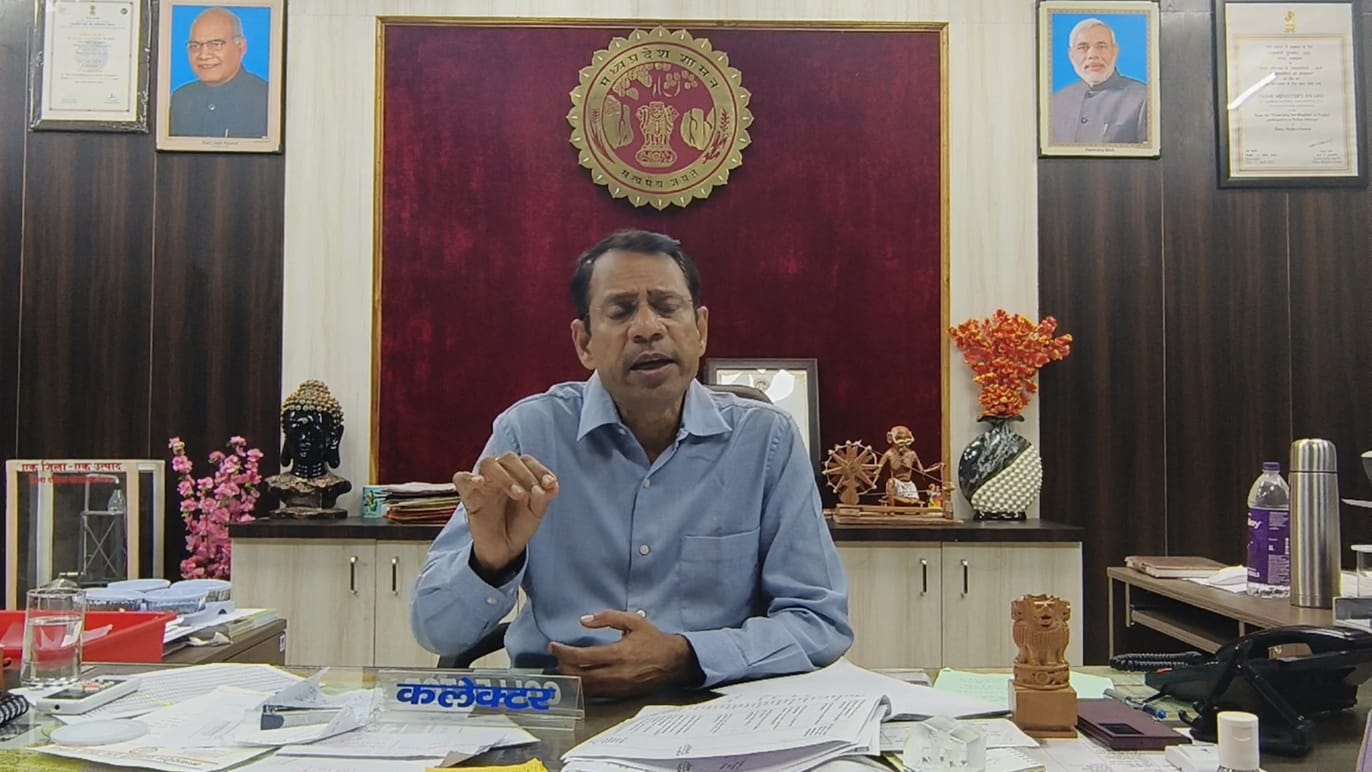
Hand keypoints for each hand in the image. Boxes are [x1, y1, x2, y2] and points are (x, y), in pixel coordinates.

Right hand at [453, 452, 557, 576]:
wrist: (504, 548)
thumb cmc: (519, 525)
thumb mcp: (536, 513)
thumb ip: (543, 499)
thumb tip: (551, 486)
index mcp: (517, 474)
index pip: (527, 461)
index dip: (540, 470)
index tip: (549, 484)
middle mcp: (500, 474)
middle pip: (508, 459)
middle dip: (524, 474)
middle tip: (534, 492)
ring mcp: (483, 484)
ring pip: (488, 464)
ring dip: (505, 476)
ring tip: (519, 494)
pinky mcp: (468, 496)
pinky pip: (461, 479)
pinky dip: (468, 477)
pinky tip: (480, 482)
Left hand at [548, 611, 698, 698]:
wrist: (675, 661)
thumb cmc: (653, 639)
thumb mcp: (633, 621)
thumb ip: (607, 618)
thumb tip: (583, 620)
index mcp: (618, 654)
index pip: (582, 656)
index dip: (564, 652)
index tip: (553, 646)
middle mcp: (616, 674)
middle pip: (580, 675)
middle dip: (564, 666)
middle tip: (557, 656)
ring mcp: (618, 687)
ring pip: (586, 687)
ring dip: (571, 678)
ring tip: (564, 666)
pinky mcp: (621, 695)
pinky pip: (596, 694)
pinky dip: (583, 687)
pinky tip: (578, 679)